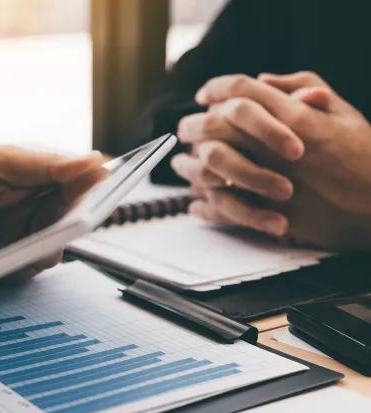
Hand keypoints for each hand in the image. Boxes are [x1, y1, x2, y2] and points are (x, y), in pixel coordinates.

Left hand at [0, 146, 106, 280]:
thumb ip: (43, 163)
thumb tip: (91, 161)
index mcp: (47, 176)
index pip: (84, 176)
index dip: (98, 178)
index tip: (107, 176)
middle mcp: (48, 206)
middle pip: (81, 210)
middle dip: (83, 209)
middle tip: (79, 206)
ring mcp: (37, 235)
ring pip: (65, 239)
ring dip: (59, 236)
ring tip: (49, 230)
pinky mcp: (23, 262)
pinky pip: (41, 262)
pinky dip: (35, 257)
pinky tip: (23, 251)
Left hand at [186, 72, 370, 249]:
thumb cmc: (365, 156)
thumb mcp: (343, 112)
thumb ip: (305, 89)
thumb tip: (264, 80)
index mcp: (293, 117)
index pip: (240, 91)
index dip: (216, 89)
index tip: (203, 96)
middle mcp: (275, 145)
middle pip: (214, 126)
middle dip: (192, 126)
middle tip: (184, 130)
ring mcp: (269, 179)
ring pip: (211, 166)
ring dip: (189, 167)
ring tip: (180, 166)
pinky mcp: (269, 212)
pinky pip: (223, 208)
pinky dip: (205, 207)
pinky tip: (196, 205)